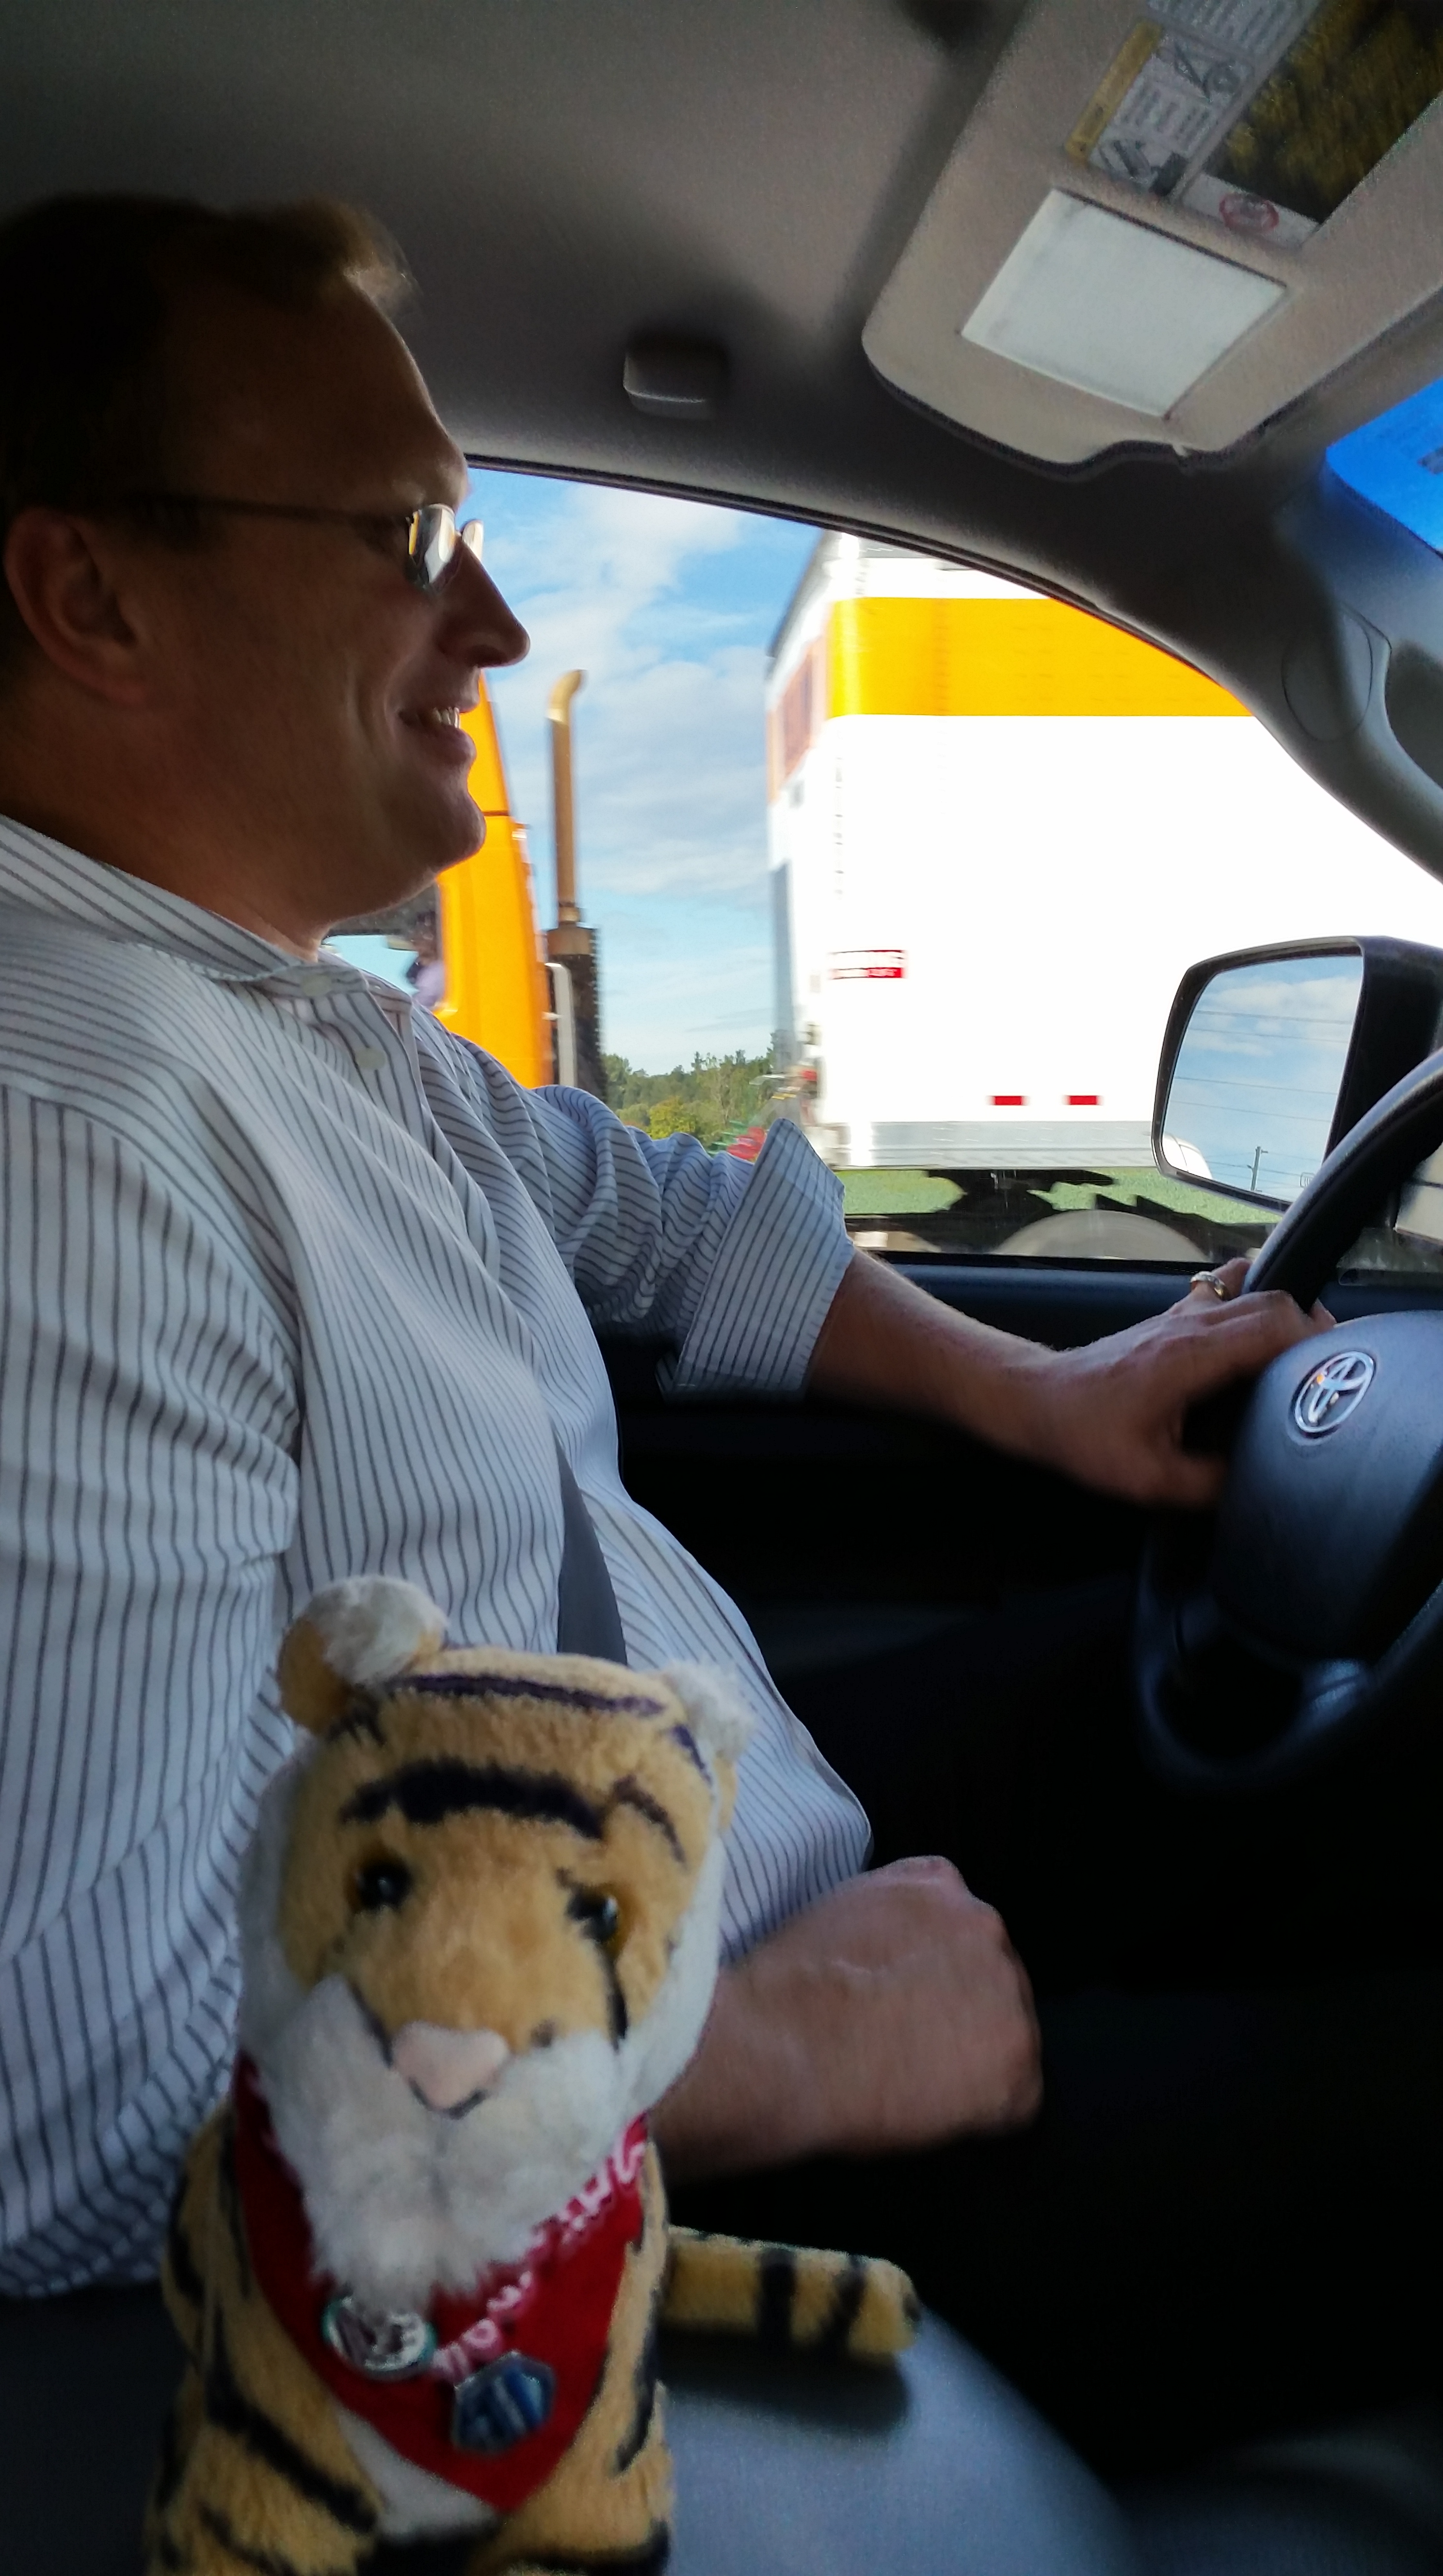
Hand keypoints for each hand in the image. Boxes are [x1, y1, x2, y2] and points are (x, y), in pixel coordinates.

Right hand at [654, 1857, 1040, 2180]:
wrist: (787, 2042)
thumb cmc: (791, 1987)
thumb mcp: (837, 1910)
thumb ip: (886, 1916)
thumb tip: (893, 1951)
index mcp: (939, 1886)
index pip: (957, 1927)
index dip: (931, 1973)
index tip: (904, 2000)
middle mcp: (985, 1926)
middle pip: (988, 1976)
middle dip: (959, 2010)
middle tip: (908, 2046)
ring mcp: (1008, 1994)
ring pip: (1006, 2033)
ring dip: (972, 2058)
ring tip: (912, 2081)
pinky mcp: (1016, 2062)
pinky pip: (1015, 2098)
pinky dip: (981, 2113)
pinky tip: (931, 2111)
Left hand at [1014, 1259, 1332, 1508]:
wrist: (1035, 1400)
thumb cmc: (1082, 1434)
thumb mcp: (1147, 1480)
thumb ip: (1209, 1485)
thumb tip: (1257, 1486)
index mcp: (1190, 1356)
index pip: (1272, 1322)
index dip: (1313, 1341)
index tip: (1329, 1370)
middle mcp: (1189, 1323)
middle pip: (1272, 1299)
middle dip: (1310, 1327)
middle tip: (1325, 1367)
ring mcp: (1180, 1313)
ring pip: (1252, 1287)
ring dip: (1282, 1312)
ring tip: (1298, 1352)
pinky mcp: (1172, 1316)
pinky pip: (1226, 1288)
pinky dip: (1253, 1300)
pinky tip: (1259, 1334)